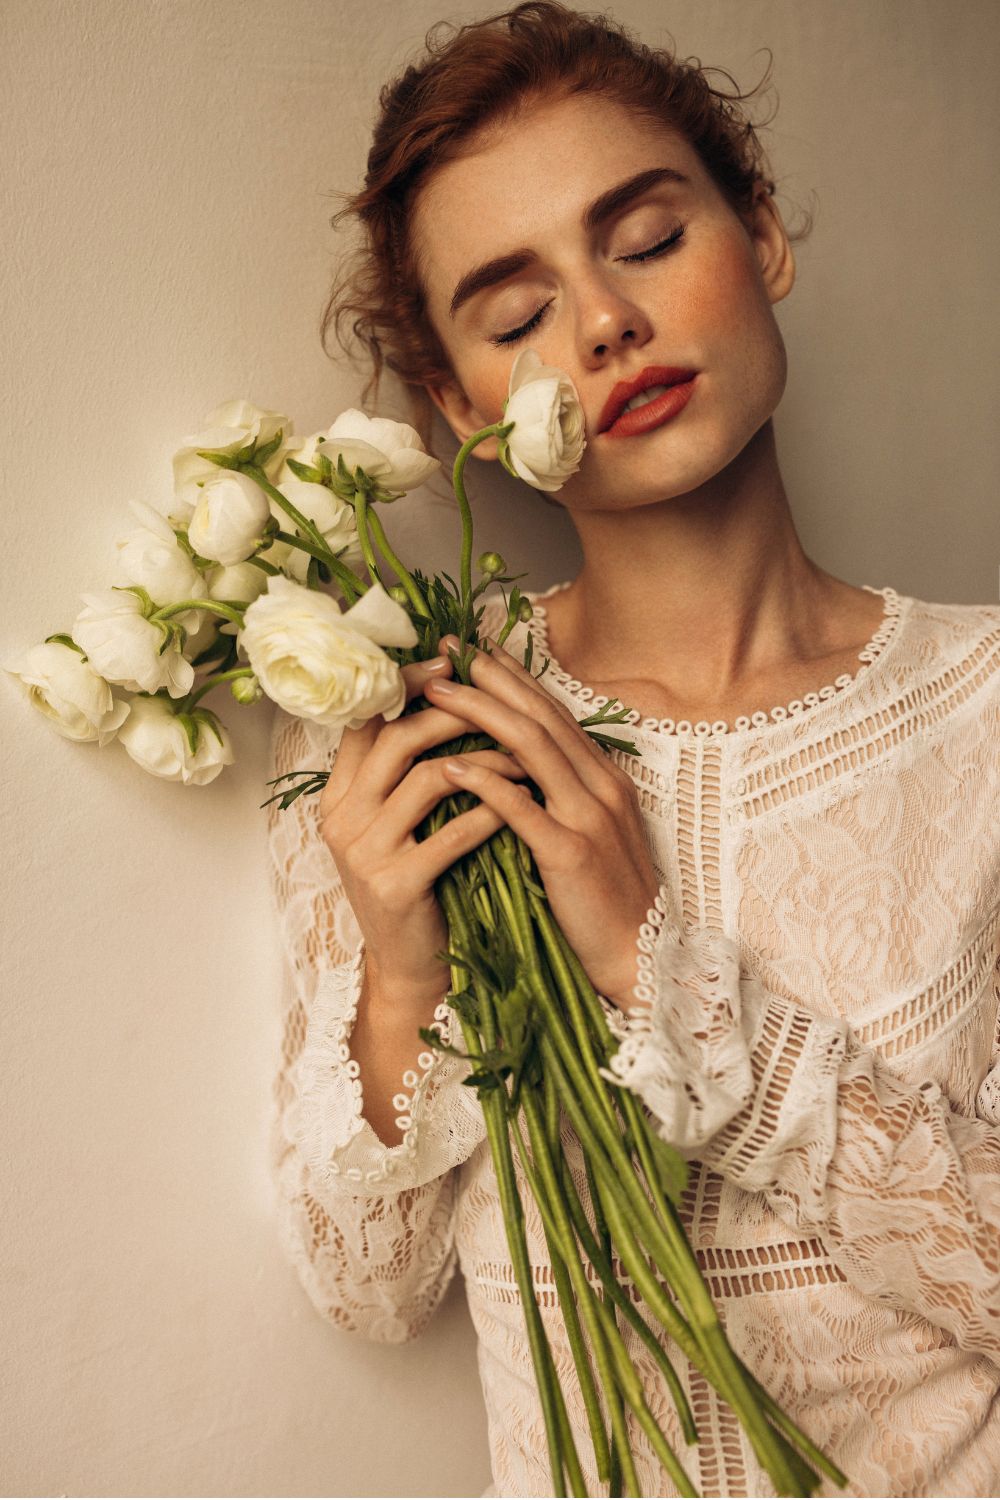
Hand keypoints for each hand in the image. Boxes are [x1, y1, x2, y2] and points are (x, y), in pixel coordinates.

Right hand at [318, 651, 528, 1018]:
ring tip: (526, 755)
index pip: (366, 722)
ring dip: (485, 760)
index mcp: (339, 796)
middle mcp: (341, 818)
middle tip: (499, 702)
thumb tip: (446, 700)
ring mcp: (364, 853)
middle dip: (452, 712)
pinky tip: (523, 804)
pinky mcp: (395, 885)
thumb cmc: (420, 886)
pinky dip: (492, 812)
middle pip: (395, 740)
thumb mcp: (400, 825)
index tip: (451, 664)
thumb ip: (407, 772)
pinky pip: (452, 832)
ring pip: (426, 779)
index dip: (407, 687)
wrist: (413, 968)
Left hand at [424, 633, 660, 1013]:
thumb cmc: (606, 900)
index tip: (475, 652)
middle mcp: (601, 786)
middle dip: (491, 679)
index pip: (553, 713)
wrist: (640, 956)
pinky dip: (485, 782)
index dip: (513, 678)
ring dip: (480, 713)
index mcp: (605, 778)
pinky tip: (449, 767)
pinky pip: (522, 808)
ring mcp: (588, 816)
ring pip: (531, 746)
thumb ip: (563, 795)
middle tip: (447, 652)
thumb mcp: (591, 833)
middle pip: (540, 716)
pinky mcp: (571, 853)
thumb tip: (518, 765)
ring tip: (437, 695)